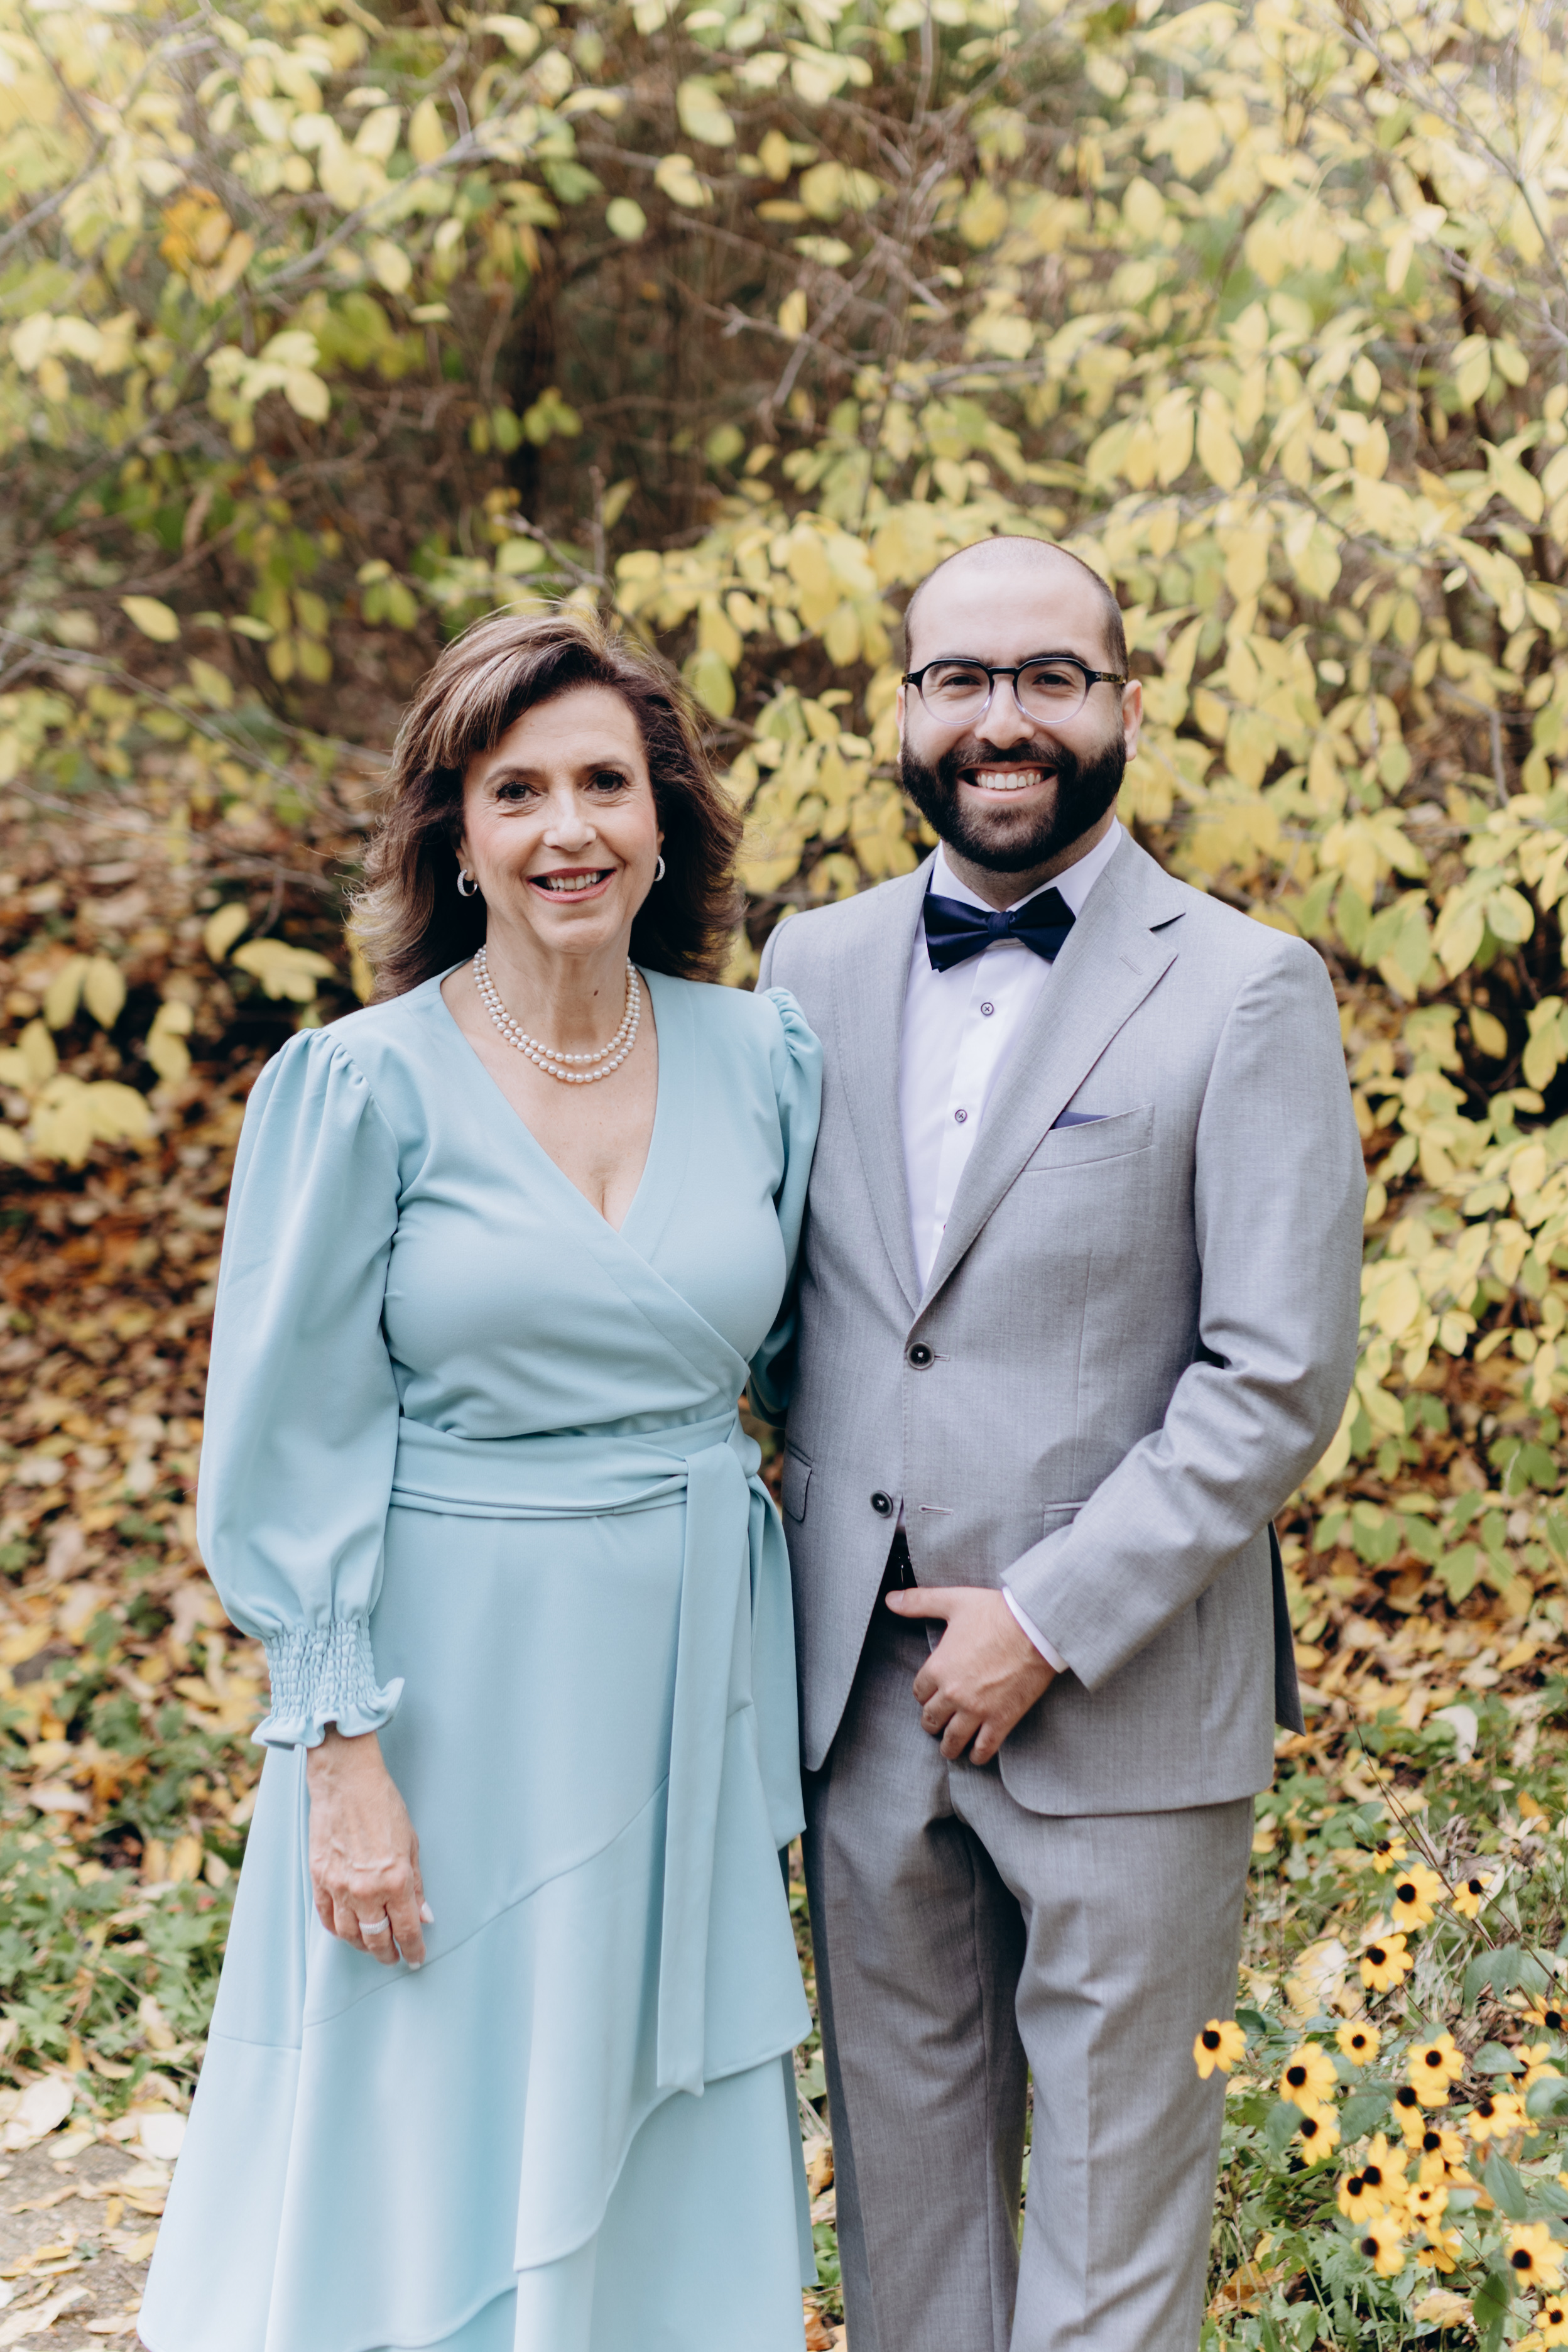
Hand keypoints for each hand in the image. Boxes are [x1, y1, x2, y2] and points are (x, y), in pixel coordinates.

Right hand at [305, 1727, 431, 1967]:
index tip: (416, 1958)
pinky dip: (337, 1929)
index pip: (406, 1929)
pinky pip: (326, 1917)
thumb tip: (424, 1915)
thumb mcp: (412, 1844)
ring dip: (362, 1946)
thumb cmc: (383, 1806)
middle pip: (376, 1939)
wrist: (346, 1782)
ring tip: (372, 1947)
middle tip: (394, 1958)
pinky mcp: (318, 1879)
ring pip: (349, 1934)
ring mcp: (339, 1886)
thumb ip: (416, 1884)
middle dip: (387, 1954)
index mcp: (394, 1880)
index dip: (413, 1949)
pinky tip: (346, 1931)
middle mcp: (366, 1890)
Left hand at [884, 1585, 1054, 1765]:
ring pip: (953, 1739)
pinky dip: (978, 1755)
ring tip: (950, 1747)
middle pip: (932, 1718)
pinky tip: (976, 1755)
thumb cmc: (996, 1613)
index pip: (919, 1692)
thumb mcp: (953, 1602)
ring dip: (949, 1745)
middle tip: (936, 1723)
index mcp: (939, 1667)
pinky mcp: (1001, 1719)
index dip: (924, 1693)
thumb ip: (919, 1602)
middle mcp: (953, 1693)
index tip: (929, 1695)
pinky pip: (984, 1747)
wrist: (1036, 1627)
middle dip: (932, 1721)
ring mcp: (977, 1710)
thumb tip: (891, 1599)